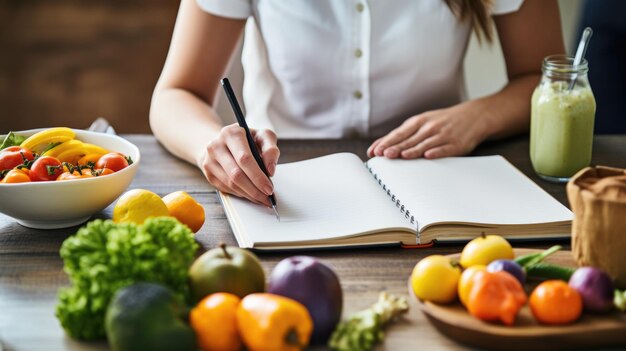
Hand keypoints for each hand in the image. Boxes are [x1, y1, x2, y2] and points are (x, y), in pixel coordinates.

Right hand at [197, 124, 279, 205]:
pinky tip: (250, 194)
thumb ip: (270, 150)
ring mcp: (209, 160)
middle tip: (267, 197)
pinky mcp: (208, 172)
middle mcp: (216, 145)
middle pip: (236, 174)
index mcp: (231, 133)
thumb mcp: (263, 137)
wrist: (225, 142)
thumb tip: (270, 171)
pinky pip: (225, 188)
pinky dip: (240, 193)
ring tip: (261, 197)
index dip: (258, 176)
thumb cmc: (248, 140)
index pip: (244, 159)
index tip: (269, 187)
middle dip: (254, 189)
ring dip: (248, 194)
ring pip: (230, 183)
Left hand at [367, 104, 487, 158]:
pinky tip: (428, 156)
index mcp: (419, 121)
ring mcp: (442, 135)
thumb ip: (405, 134)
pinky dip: (436, 152)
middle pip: (409, 139)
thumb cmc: (443, 121)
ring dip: (412, 150)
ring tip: (401, 156)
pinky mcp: (456, 144)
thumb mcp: (423, 122)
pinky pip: (444, 148)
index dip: (386, 142)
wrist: (474, 116)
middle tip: (383, 155)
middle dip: (395, 147)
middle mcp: (429, 127)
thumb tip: (382, 145)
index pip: (398, 133)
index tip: (375, 151)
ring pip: (424, 144)